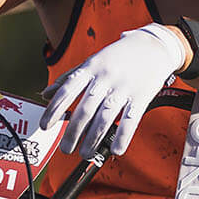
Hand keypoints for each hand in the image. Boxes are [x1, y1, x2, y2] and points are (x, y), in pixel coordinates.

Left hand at [40, 24, 186, 155]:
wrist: (153, 45)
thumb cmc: (120, 55)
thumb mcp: (92, 61)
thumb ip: (69, 78)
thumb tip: (46, 94)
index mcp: (91, 68)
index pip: (68, 90)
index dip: (54, 109)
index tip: (45, 126)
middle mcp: (106, 78)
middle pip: (85, 109)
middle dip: (73, 132)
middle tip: (66, 148)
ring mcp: (124, 87)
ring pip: (105, 117)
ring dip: (93, 139)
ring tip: (85, 153)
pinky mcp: (141, 96)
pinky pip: (130, 120)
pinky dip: (122, 137)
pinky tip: (115, 149)